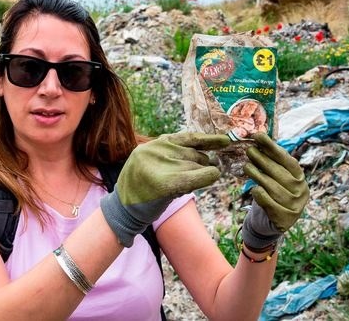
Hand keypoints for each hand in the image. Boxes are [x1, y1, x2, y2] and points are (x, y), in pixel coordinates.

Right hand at [101, 132, 229, 246]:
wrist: (123, 211)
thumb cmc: (142, 190)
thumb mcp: (154, 165)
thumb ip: (174, 156)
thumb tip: (205, 153)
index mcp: (155, 144)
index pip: (187, 138)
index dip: (208, 139)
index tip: (225, 141)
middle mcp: (156, 150)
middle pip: (193, 154)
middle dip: (202, 164)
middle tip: (202, 174)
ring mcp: (158, 165)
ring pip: (194, 166)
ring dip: (201, 174)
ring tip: (188, 183)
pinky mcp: (163, 183)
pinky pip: (192, 178)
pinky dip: (206, 176)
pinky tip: (213, 175)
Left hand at [241, 132, 308, 249]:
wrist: (269, 224)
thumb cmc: (270, 194)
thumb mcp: (273, 177)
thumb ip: (270, 161)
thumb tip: (259, 136)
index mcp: (300, 178)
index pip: (287, 160)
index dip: (272, 148)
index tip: (259, 136)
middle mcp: (301, 192)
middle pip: (280, 173)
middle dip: (263, 160)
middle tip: (249, 150)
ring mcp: (295, 206)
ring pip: (273, 187)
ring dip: (258, 176)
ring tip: (247, 166)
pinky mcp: (285, 219)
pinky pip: (269, 203)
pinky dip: (260, 195)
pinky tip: (254, 189)